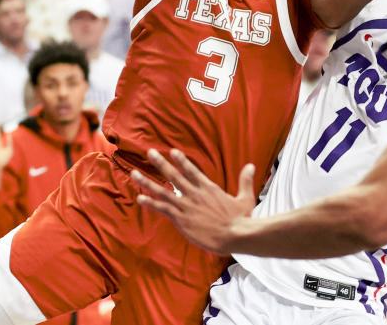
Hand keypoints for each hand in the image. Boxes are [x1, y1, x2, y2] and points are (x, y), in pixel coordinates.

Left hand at [132, 148, 255, 255]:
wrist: (235, 234)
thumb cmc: (241, 219)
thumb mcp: (245, 197)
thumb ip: (245, 180)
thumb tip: (251, 166)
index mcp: (209, 188)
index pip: (192, 171)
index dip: (181, 161)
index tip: (173, 152)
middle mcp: (195, 194)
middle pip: (174, 175)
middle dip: (161, 163)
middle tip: (150, 153)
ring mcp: (186, 206)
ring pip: (163, 190)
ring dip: (148, 181)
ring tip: (135, 173)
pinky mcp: (181, 219)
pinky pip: (162, 208)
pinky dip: (151, 202)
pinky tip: (140, 197)